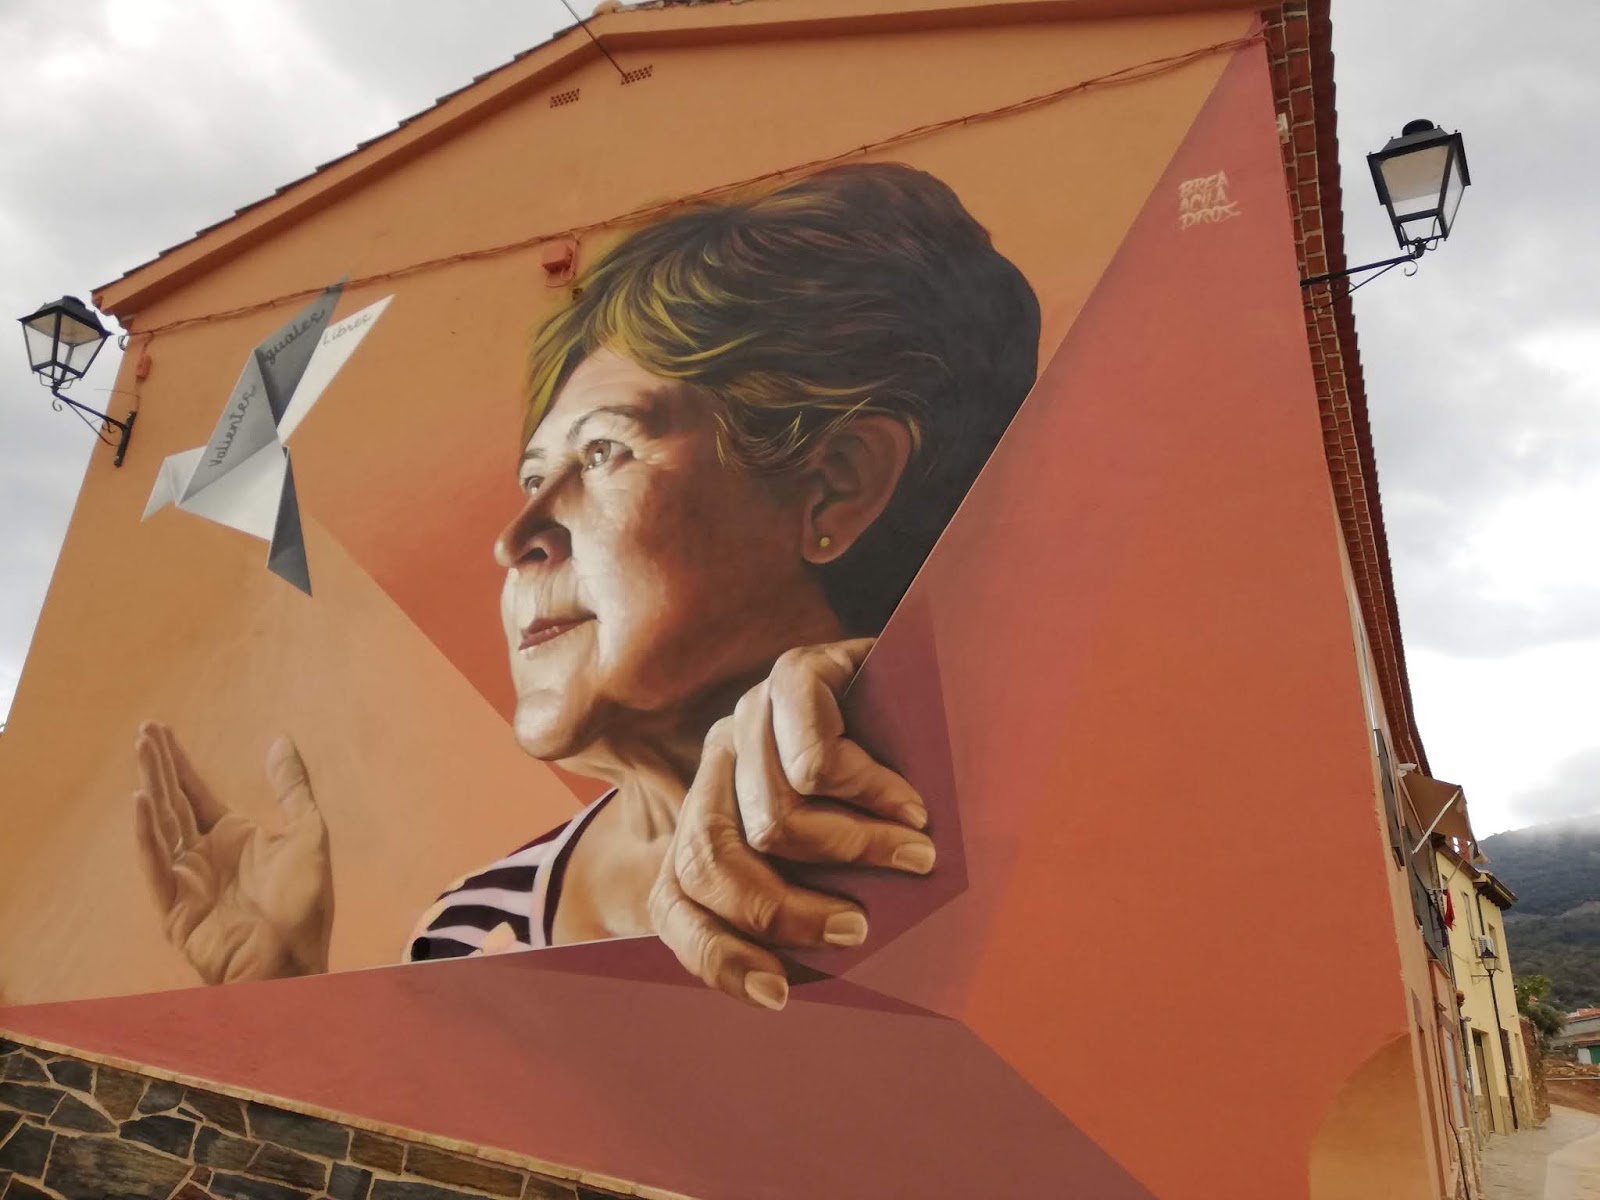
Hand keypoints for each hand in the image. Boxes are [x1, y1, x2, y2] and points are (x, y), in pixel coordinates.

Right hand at [132, 722, 332, 983]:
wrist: (293, 962)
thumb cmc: (305, 905)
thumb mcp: (309, 833)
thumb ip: (292, 787)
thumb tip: (280, 739)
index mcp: (235, 838)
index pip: (197, 793)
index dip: (178, 763)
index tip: (159, 731)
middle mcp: (205, 855)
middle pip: (176, 801)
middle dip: (159, 766)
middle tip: (144, 730)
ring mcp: (187, 880)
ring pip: (163, 824)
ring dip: (152, 787)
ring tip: (141, 751)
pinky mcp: (175, 906)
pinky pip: (157, 863)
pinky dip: (146, 833)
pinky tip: (140, 802)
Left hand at [648, 640, 934, 1009]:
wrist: (919, 676)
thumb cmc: (877, 798)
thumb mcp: (826, 864)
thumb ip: (803, 906)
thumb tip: (794, 988)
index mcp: (705, 817)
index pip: (677, 903)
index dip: (718, 959)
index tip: (780, 994)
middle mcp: (714, 765)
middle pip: (711, 863)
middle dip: (789, 914)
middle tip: (858, 928)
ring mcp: (748, 716)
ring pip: (771, 819)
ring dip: (856, 851)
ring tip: (913, 858)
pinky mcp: (794, 676)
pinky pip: (816, 763)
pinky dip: (871, 796)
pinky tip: (909, 809)